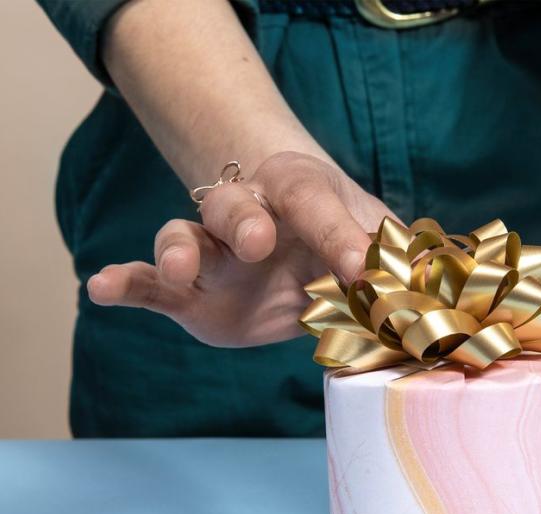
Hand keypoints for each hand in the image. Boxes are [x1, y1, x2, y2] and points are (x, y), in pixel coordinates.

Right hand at [85, 151, 392, 346]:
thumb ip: (398, 263)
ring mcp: (214, 253)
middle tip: (257, 242)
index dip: (339, 234)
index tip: (364, 268)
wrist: (298, 249)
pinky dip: (124, 283)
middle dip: (244, 222)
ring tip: (177, 265)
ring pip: (186, 236)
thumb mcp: (378, 244)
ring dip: (179, 248)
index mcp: (300, 193)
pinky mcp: (188, 292)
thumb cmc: (344, 239)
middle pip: (236, 206)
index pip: (317, 206)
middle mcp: (250, 214)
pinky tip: (100, 287)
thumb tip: (441, 291)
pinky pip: (150, 283)